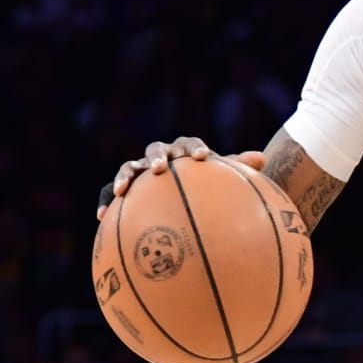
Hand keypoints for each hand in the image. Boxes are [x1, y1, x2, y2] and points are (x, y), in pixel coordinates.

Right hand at [100, 138, 264, 210]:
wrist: (186, 196)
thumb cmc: (207, 189)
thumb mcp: (223, 183)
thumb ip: (238, 170)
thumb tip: (262, 159)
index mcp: (184, 152)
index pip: (189, 143)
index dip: (195, 148)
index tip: (205, 157)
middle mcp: (161, 158)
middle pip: (156, 149)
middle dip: (157, 157)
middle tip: (160, 168)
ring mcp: (141, 172)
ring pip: (129, 167)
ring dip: (125, 176)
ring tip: (122, 190)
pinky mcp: (127, 190)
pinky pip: (110, 193)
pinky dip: (105, 202)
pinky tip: (101, 218)